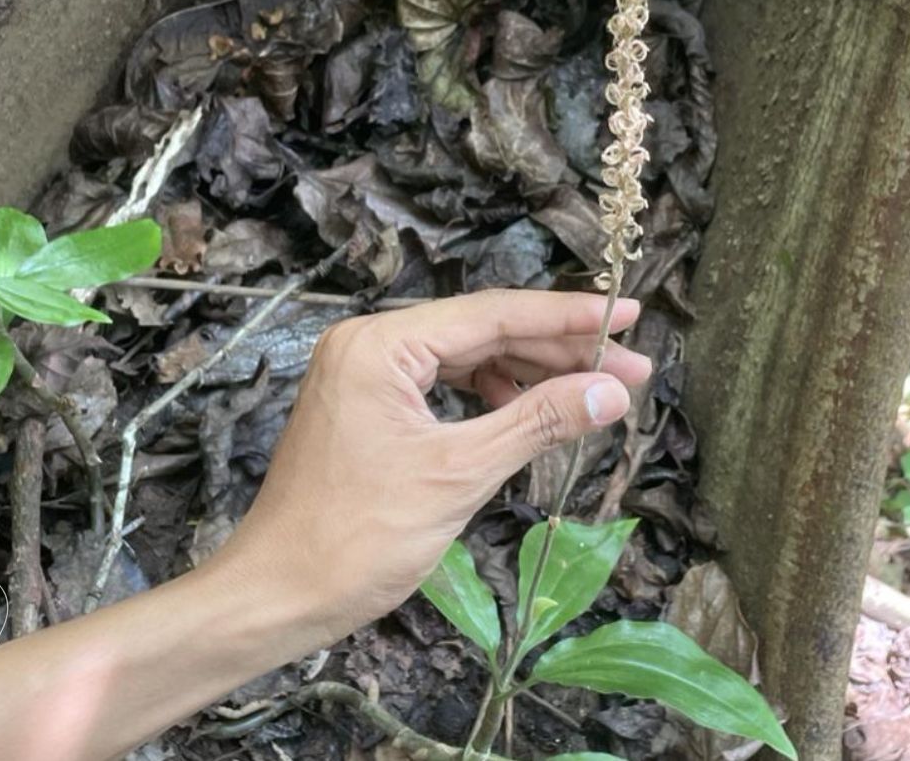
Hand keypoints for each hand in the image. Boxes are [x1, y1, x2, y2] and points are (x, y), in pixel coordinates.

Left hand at [214, 289, 651, 639]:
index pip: (493, 314)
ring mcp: (364, 376)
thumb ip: (537, 421)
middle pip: (483, 331)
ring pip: (467, 359)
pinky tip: (532, 412)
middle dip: (558, 351)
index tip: (632, 316)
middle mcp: (369, 345)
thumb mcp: (459, 474)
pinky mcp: (367, 408)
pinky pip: (443, 386)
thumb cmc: (357, 537)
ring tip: (595, 394)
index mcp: (380, 345)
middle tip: (631, 369)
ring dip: (530, 375)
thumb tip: (612, 392)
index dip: (568, 316)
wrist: (278, 595)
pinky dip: (492, 399)